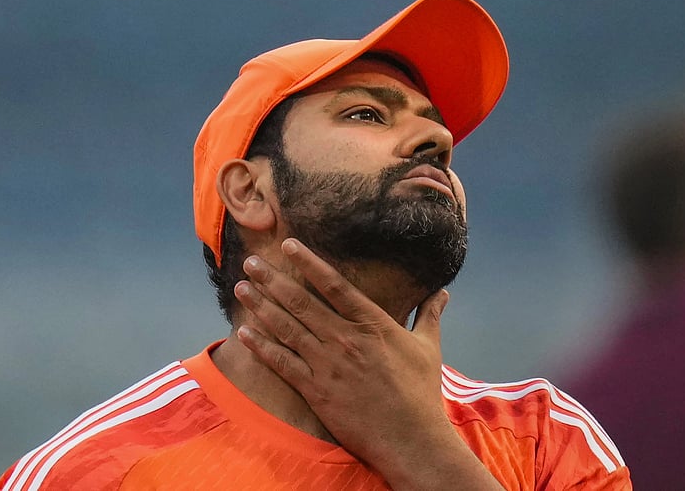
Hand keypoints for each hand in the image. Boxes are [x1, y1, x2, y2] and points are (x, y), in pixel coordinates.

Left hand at [234, 238, 501, 489]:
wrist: (411, 438)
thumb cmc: (421, 393)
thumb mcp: (428, 347)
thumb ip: (429, 315)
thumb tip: (442, 292)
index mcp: (373, 324)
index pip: (335, 286)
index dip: (309, 263)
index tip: (289, 245)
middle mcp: (346, 339)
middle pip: (302, 302)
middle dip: (273, 280)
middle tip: (252, 262)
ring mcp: (328, 365)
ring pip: (287, 328)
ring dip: (261, 307)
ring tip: (242, 288)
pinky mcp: (316, 391)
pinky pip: (283, 364)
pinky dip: (262, 347)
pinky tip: (244, 333)